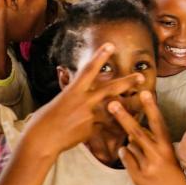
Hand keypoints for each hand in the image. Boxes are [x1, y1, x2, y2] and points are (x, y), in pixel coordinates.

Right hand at [22, 43, 144, 157]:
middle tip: (141, 76)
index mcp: (73, 90)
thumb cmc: (44, 120)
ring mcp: (89, 115)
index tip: (111, 45)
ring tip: (144, 104)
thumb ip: (72, 93)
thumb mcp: (58, 100)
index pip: (89, 69)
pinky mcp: (91, 129)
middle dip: (127, 82)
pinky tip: (129, 129)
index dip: (100, 56)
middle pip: (110, 88)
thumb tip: (76, 86)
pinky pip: (108, 127)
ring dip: (130, 106)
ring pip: (114, 109)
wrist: (41, 140)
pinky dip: (117, 128)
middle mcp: (83, 100)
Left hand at [108, 91, 185, 184]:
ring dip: (132, 145)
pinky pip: (125, 157)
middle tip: (112, 104)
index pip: (158, 122)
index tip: (145, 92)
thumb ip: (150, 139)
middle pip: (137, 132)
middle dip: (124, 117)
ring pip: (129, 145)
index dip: (151, 107)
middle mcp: (157, 154)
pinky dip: (127, 155)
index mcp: (166, 145)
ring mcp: (146, 166)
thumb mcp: (165, 150)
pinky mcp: (137, 176)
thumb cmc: (169, 166)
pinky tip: (138, 162)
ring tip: (145, 155)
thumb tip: (131, 132)